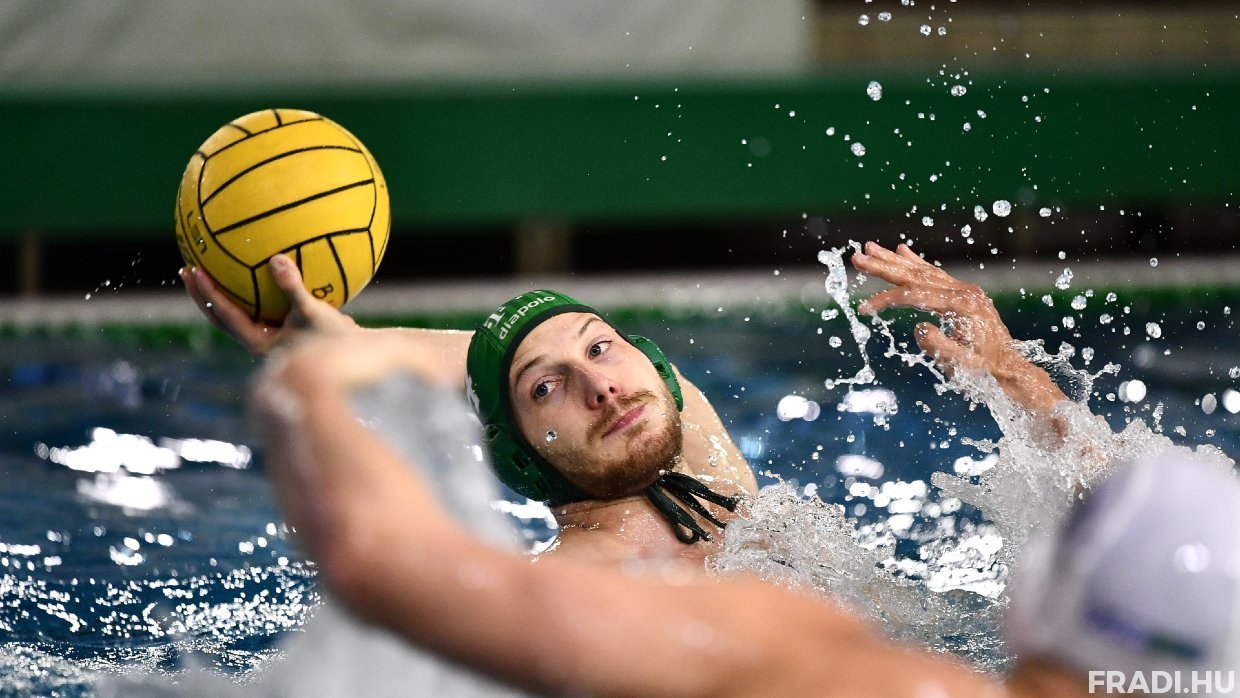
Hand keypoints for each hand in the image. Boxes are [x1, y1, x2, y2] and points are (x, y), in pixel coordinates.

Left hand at [180, 254, 357, 356]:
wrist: (353, 353)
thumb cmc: (334, 337)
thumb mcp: (314, 312)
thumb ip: (293, 288)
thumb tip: (276, 259)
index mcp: (259, 342)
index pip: (226, 315)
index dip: (208, 293)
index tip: (195, 271)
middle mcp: (258, 340)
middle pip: (220, 317)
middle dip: (201, 295)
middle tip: (186, 269)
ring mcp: (266, 335)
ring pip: (233, 314)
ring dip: (217, 293)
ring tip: (206, 268)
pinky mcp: (276, 328)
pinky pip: (252, 306)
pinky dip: (244, 290)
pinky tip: (250, 267)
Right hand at [850, 241, 1066, 412]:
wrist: (1009, 366)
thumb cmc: (984, 369)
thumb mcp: (962, 365)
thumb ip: (941, 347)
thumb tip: (919, 329)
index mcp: (962, 306)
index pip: (915, 296)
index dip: (887, 300)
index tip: (864, 308)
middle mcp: (963, 292)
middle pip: (916, 275)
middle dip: (884, 267)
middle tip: (857, 257)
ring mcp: (964, 290)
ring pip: (923, 271)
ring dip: (894, 261)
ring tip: (869, 248)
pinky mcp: (962, 293)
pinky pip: (934, 274)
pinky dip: (915, 263)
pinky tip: (901, 251)